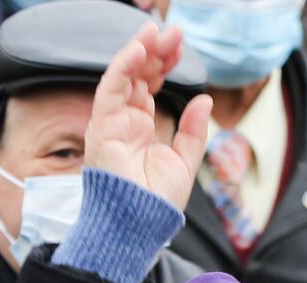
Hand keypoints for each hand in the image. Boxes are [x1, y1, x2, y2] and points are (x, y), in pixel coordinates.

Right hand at [84, 22, 211, 210]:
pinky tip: (139, 49)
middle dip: (155, 52)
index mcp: (140, 128)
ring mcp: (111, 123)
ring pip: (123, 77)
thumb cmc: (156, 204)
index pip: (150, 86)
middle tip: (173, 32)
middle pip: (137, 76)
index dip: (164, 65)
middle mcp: (123, 122)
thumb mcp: (184, 162)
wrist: (139, 226)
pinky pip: (110, 89)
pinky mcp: (102, 127)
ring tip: (158, 33)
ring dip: (139, 51)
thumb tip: (204, 100)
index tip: (180, 47)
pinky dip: (123, 67)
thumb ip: (193, 131)